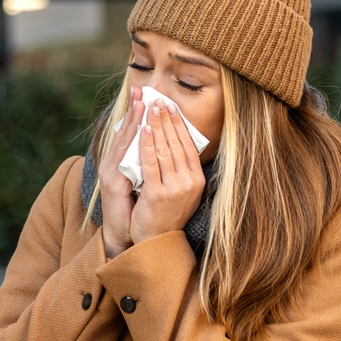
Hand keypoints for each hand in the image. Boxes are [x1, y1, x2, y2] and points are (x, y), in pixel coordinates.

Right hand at [99, 87, 145, 258]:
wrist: (125, 235)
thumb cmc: (136, 209)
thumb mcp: (144, 182)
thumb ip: (147, 164)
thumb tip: (160, 146)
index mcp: (119, 163)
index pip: (130, 133)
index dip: (136, 113)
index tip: (145, 94)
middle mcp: (112, 164)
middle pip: (125, 131)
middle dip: (134, 110)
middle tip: (142, 89)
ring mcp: (111, 172)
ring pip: (123, 140)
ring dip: (133, 119)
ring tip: (141, 101)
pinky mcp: (113, 183)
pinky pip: (125, 157)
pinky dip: (132, 141)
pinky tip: (139, 128)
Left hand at [129, 99, 205, 244]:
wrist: (155, 240)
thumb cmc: (165, 213)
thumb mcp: (181, 190)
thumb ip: (181, 169)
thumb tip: (176, 141)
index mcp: (197, 179)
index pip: (188, 145)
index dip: (179, 124)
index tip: (170, 106)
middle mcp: (190, 183)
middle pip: (177, 143)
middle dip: (167, 119)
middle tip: (159, 100)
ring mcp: (175, 188)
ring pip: (165, 150)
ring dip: (157, 126)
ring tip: (150, 108)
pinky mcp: (158, 194)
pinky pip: (151, 163)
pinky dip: (147, 144)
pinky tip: (143, 130)